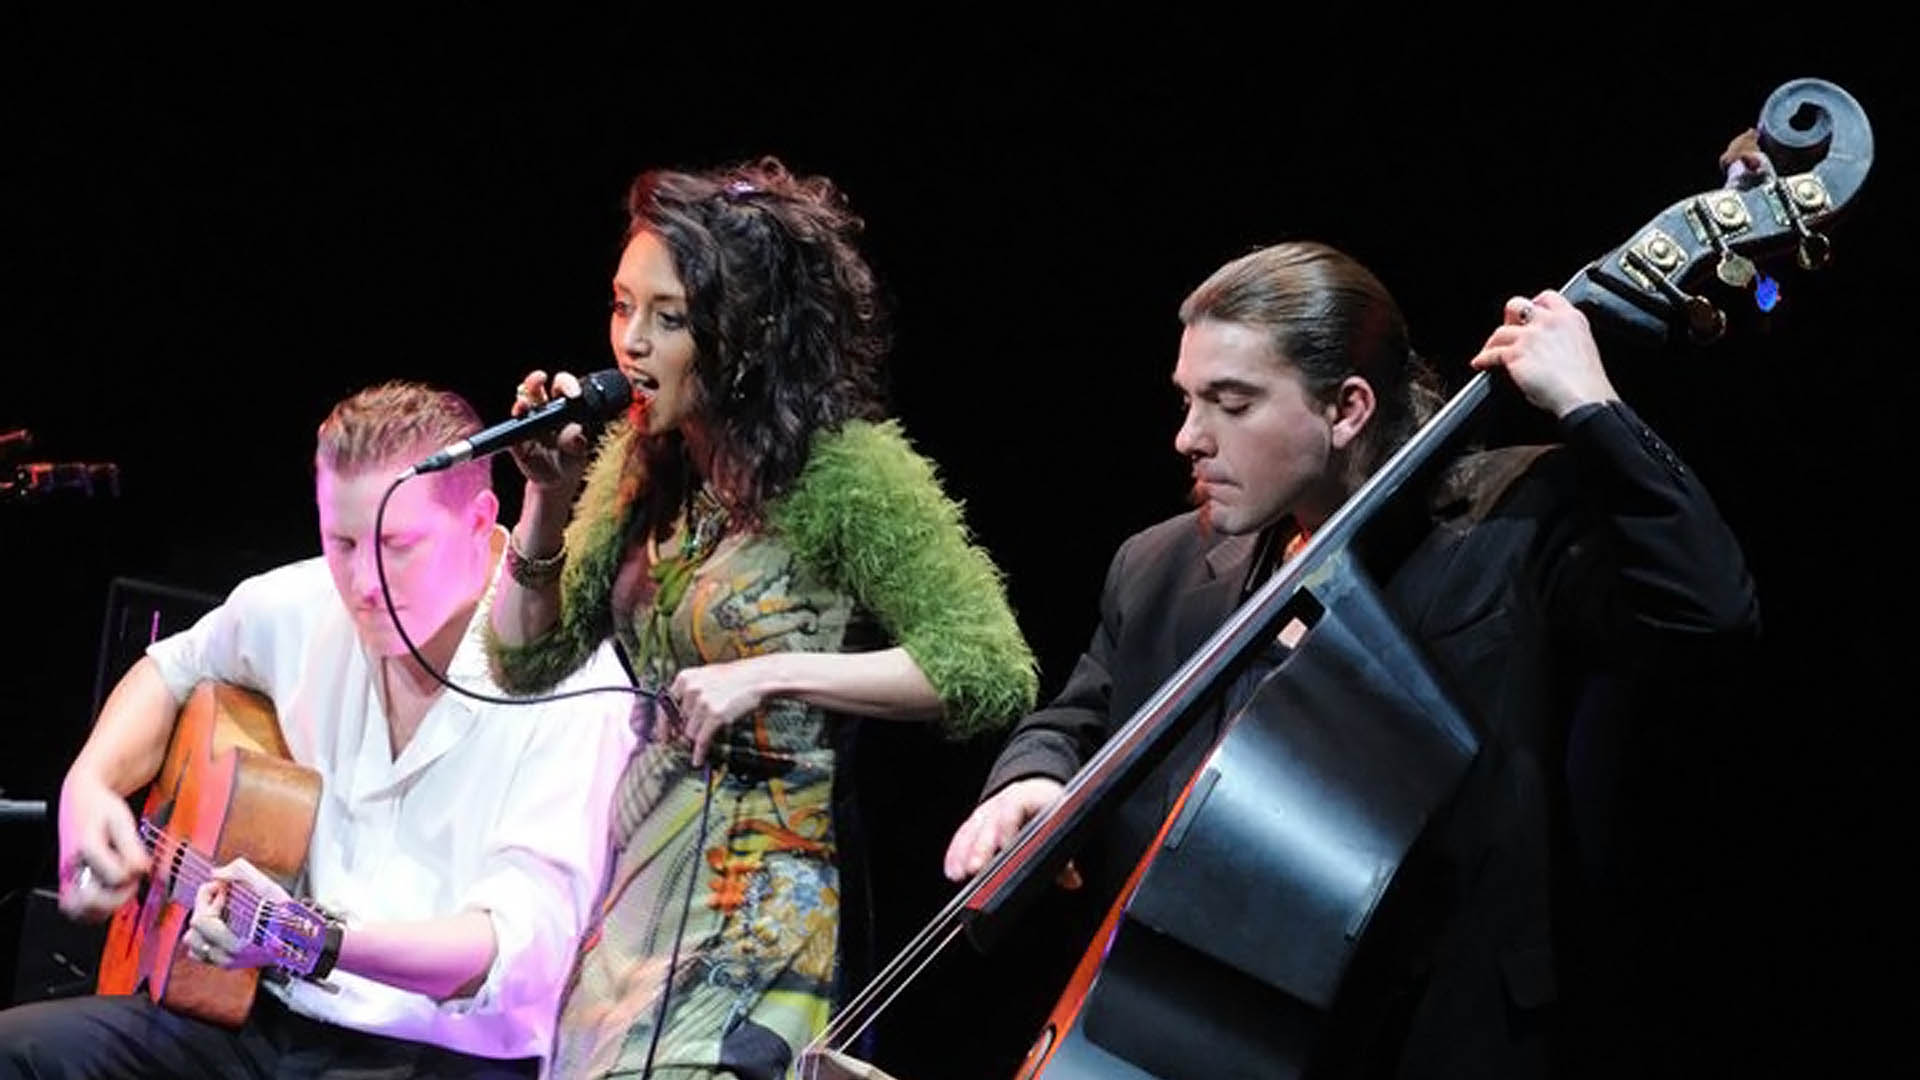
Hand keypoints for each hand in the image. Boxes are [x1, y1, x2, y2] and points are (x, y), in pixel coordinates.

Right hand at [56, 776, 148, 921]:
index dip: (136, 872)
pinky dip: (96, 910)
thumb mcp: (121, 819)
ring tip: (120, 890)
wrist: (79, 800)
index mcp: (87, 847)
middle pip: (89, 903)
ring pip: (80, 912)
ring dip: (106, 908)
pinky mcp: (68, 884)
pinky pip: (78, 911)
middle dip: (118, 898)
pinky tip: (111, 896)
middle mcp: (72, 866)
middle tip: (131, 882)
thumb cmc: (100, 808)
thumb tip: (143, 870)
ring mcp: (67, 878)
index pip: (116, 875)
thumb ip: (132, 846)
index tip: (142, 862)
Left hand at [184, 858, 289, 969]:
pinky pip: (200, 954)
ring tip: (220, 915)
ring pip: (193, 944)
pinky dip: (203, 939)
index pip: (200, 919)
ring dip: (201, 926)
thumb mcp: (269, 887)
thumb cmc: (289, 916)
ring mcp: (227, 961)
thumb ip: (240, 871)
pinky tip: (218, 928)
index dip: (209, 897)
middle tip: (224, 900)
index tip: (225, 889)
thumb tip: (217, 873)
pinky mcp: (228, 963)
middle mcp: (229, 955)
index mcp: (238, 940)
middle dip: (206, 909)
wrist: (300, 936)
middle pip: (193, 929)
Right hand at [504, 370, 595, 493]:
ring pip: (522, 404)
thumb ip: (576, 443)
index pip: (562, 387)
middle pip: (535, 388)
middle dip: (535, 380)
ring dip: (522, 401)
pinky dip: (515, 424)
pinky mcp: (516, 441)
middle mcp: (542, 411)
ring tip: (524, 404)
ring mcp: (527, 424)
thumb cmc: (571, 460)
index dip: (566, 384)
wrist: (557, 481)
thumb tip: (575, 433)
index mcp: (562, 408)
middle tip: (540, 378)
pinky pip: (512, 430)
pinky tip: (519, 419)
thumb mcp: (578, 452)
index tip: (573, 393)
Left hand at [662, 657, 777, 764]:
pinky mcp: (716, 715)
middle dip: (683, 734)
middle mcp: (691, 689)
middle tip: (687, 742)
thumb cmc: (734, 679)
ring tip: (701, 744)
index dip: (663, 725)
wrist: (759, 678)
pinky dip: (699, 753)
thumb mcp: (707, 678)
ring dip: (695, 741)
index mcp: (685, 678)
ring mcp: (703, 702)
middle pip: (678, 723)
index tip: (663, 737)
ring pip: (689, 733)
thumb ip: (689, 694)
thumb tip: (677, 721)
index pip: (664, 705)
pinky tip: (697, 760)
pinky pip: (701, 740)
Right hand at [943, 777, 1077, 887]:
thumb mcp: (1059, 823)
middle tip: (976, 868)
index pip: (1014, 809)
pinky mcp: (974, 822)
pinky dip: (955, 854)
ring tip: (959, 874)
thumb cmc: (1046, 808)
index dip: (1008, 827)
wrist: (1033, 790)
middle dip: (981, 848)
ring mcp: (986, 812)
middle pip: (988, 824)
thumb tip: (1072, 880)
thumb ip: (1063, 854)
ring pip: (972, 831)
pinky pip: (962, 836)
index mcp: (1025, 798)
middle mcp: (1001, 803)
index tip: (1005, 847)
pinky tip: (952, 871)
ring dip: (964, 853)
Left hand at [1469, 290, 1618, 418]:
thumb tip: (1547, 346)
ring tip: (1488, 351)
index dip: (1534, 303)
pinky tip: (1480, 363)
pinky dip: (1482, 359)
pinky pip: (1491, 354)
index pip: (1548, 297)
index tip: (1527, 314)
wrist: (1583, 397)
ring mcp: (1530, 336)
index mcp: (1570, 318)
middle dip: (1509, 317)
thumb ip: (1564, 338)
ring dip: (1492, 342)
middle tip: (1508, 331)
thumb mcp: (1582, 348)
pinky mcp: (1515, 354)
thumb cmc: (1586, 382)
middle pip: (1518, 305)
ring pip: (1500, 331)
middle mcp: (1549, 322)